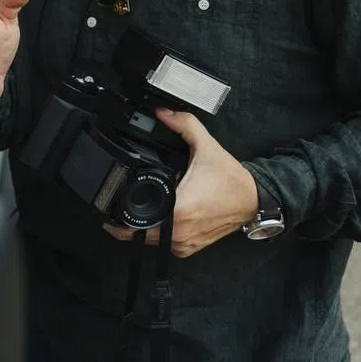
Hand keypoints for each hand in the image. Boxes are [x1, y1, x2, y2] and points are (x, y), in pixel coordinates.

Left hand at [103, 109, 258, 257]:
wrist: (253, 199)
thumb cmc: (230, 179)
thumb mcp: (206, 146)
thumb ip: (182, 125)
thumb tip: (161, 113)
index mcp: (179, 209)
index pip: (135, 222)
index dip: (117, 216)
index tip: (108, 204)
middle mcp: (180, 232)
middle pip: (136, 234)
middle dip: (123, 221)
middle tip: (115, 204)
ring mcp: (184, 243)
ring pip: (148, 241)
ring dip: (139, 227)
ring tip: (134, 207)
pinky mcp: (189, 248)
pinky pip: (163, 244)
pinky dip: (156, 232)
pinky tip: (155, 216)